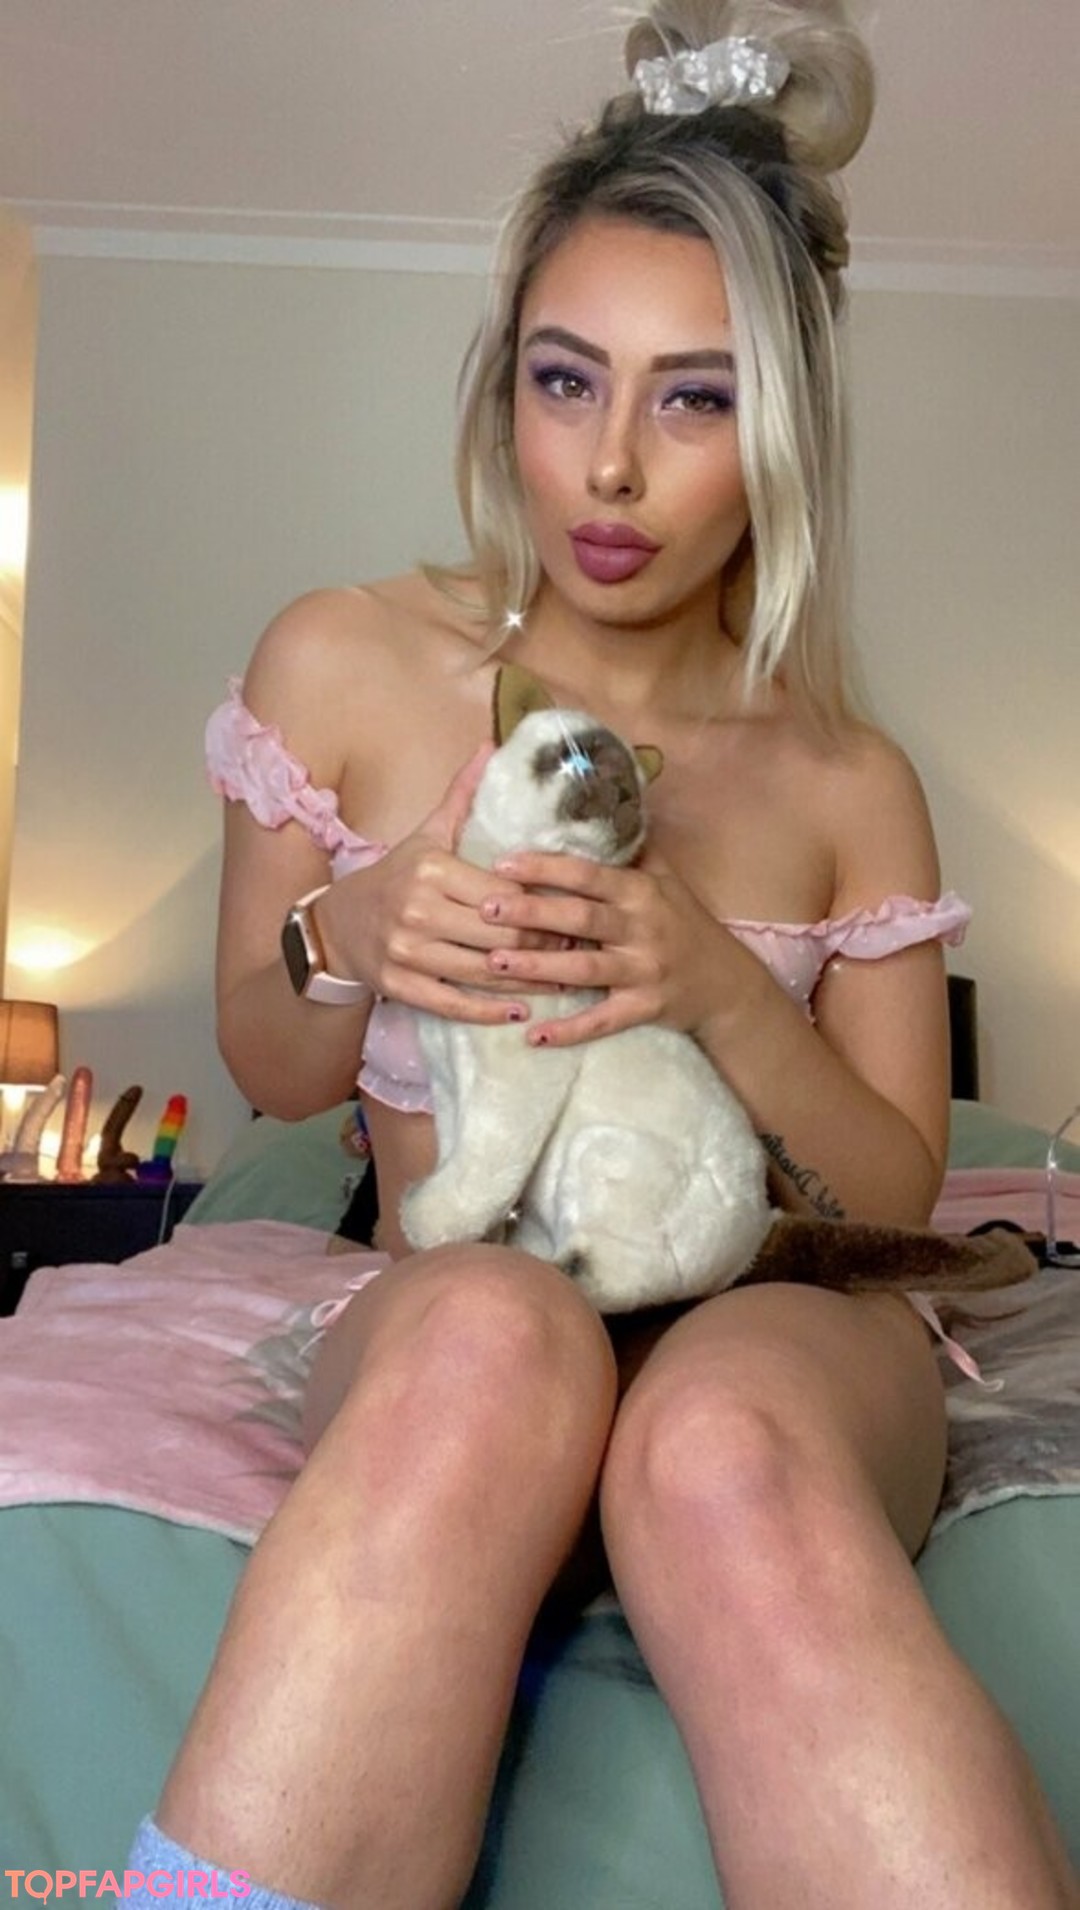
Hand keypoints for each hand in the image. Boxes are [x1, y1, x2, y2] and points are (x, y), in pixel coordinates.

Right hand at [316, 748, 562, 1024]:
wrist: (338, 923)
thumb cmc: (396, 875)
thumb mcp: (428, 833)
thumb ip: (463, 794)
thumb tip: (493, 744)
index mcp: (433, 871)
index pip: (505, 894)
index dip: (546, 908)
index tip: (576, 912)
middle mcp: (419, 912)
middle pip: (501, 936)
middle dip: (546, 946)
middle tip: (580, 949)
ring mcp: (407, 952)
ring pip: (484, 973)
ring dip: (529, 982)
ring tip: (564, 979)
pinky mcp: (399, 986)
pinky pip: (453, 1003)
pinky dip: (490, 1012)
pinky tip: (521, 1013)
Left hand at [477, 845, 742, 1045]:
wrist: (727, 983)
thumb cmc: (686, 924)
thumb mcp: (666, 880)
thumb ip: (631, 851)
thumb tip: (599, 805)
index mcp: (641, 892)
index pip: (589, 874)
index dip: (547, 867)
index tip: (504, 862)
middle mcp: (642, 928)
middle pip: (581, 918)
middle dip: (532, 912)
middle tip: (485, 908)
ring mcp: (644, 970)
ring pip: (585, 969)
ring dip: (539, 966)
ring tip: (494, 962)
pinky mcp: (646, 1008)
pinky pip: (603, 1021)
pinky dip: (570, 1031)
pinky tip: (534, 1036)